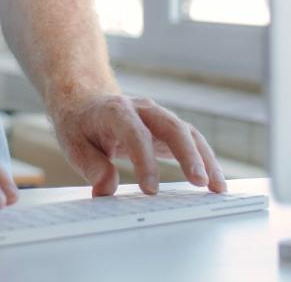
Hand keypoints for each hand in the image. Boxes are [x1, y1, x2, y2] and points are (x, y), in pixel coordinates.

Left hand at [49, 93, 225, 196]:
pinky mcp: (167, 128)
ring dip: (205, 159)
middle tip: (199, 183)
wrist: (85, 99)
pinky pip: (191, 140)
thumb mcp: (73, 144)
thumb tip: (106, 190)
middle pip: (171, 127)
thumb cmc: (80, 124)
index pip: (135, 134)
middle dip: (188, 155)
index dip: (145, 161)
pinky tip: (215, 181)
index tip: (150, 190)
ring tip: (217, 186)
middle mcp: (142, 109)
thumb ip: (91, 166)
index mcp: (116, 111)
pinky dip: (205, 159)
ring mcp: (158, 116)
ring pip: (188, 132)